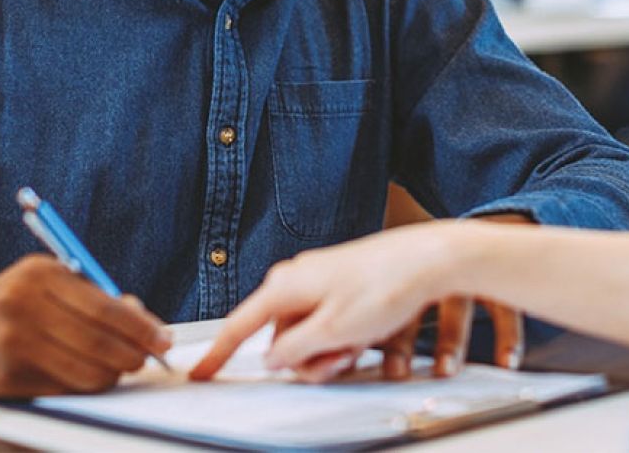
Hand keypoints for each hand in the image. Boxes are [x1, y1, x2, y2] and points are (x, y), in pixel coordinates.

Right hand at [0, 254, 171, 396]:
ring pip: (84, 370)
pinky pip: (61, 387)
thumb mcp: (50, 283)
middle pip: (99, 341)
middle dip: (133, 355)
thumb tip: (145, 320)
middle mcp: (26, 304)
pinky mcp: (4, 375)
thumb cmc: (12, 302)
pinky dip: (82, 385)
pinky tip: (86, 377)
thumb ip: (96, 297)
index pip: (107, 308)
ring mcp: (13, 341)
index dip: (142, 329)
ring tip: (117, 369)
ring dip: (111, 375)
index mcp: (43, 273)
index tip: (164, 341)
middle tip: (146, 360)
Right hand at [189, 221, 524, 381]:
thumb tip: (272, 358)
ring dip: (329, 351)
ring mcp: (319, 280)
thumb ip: (295, 349)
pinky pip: (329, 323)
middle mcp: (297, 279)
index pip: (241, 326)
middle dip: (306, 360)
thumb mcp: (334, 331)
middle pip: (281, 338)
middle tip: (340, 360)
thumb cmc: (384, 285)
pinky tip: (367, 335)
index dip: (219, 353)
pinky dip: (344, 337)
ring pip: (307, 334)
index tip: (200, 372)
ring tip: (360, 346)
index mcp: (286, 286)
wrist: (428, 256)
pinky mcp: (341, 285)